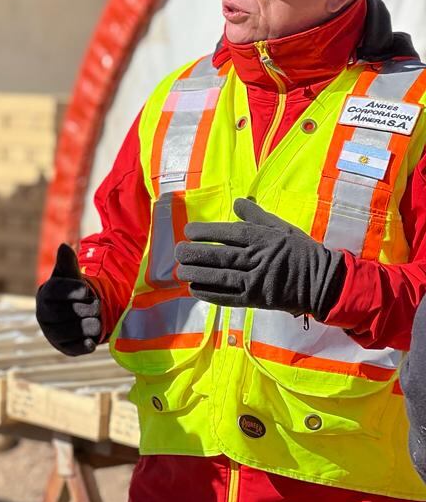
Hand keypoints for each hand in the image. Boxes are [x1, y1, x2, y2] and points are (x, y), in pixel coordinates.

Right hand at [36, 244, 101, 355]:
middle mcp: (44, 315)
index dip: (72, 291)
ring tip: (96, 318)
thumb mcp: (71, 274)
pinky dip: (87, 343)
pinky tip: (91, 340)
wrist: (76, 313)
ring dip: (92, 323)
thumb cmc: (73, 290)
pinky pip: (78, 348)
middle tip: (95, 304)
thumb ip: (68, 262)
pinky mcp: (64, 348)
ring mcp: (52, 333)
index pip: (56, 292)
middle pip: (70, 312)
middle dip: (88, 307)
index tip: (85, 289)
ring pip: (76, 330)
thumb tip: (64, 246)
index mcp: (45, 294)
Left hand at [174, 198, 345, 317]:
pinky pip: (228, 297)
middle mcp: (257, 259)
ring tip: (180, 271)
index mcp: (262, 239)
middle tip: (178, 251)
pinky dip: (209, 294)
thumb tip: (237, 201)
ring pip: (220, 277)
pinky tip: (194, 289)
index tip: (188, 231)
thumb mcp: (281, 227)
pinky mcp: (256, 300)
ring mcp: (256, 281)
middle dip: (194, 253)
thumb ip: (256, 215)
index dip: (206, 232)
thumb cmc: (300, 251)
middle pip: (220, 256)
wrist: (323, 282)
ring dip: (197, 274)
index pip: (229, 234)